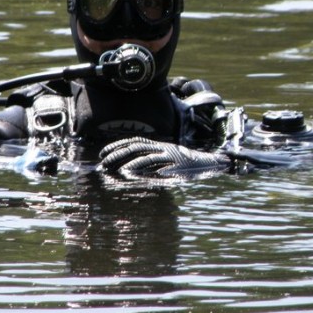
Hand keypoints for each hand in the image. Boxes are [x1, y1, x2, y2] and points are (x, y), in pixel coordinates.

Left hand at [99, 137, 231, 177]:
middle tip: (102, 160)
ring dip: (122, 159)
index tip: (104, 153)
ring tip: (109, 166)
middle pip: (134, 145)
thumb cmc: (190, 166)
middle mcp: (161, 146)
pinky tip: (127, 169)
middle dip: (116, 152)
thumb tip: (136, 170)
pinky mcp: (171, 160)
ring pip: (139, 152)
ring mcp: (166, 152)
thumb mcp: (170, 161)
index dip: (118, 145)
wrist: (210, 164)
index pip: (135, 142)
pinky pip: (151, 161)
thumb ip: (156, 163)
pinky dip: (137, 164)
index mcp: (160, 145)